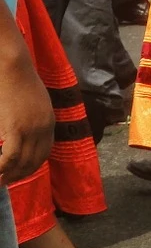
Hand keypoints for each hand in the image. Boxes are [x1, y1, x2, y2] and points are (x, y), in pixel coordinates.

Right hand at [0, 49, 54, 183]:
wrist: (14, 66)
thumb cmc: (17, 81)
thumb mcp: (31, 103)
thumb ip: (30, 119)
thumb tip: (19, 130)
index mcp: (49, 122)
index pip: (44, 152)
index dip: (31, 166)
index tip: (18, 173)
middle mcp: (44, 128)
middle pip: (35, 161)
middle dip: (19, 175)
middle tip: (4, 181)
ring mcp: (31, 129)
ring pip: (23, 163)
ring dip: (10, 175)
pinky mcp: (16, 128)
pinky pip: (11, 157)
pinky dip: (2, 167)